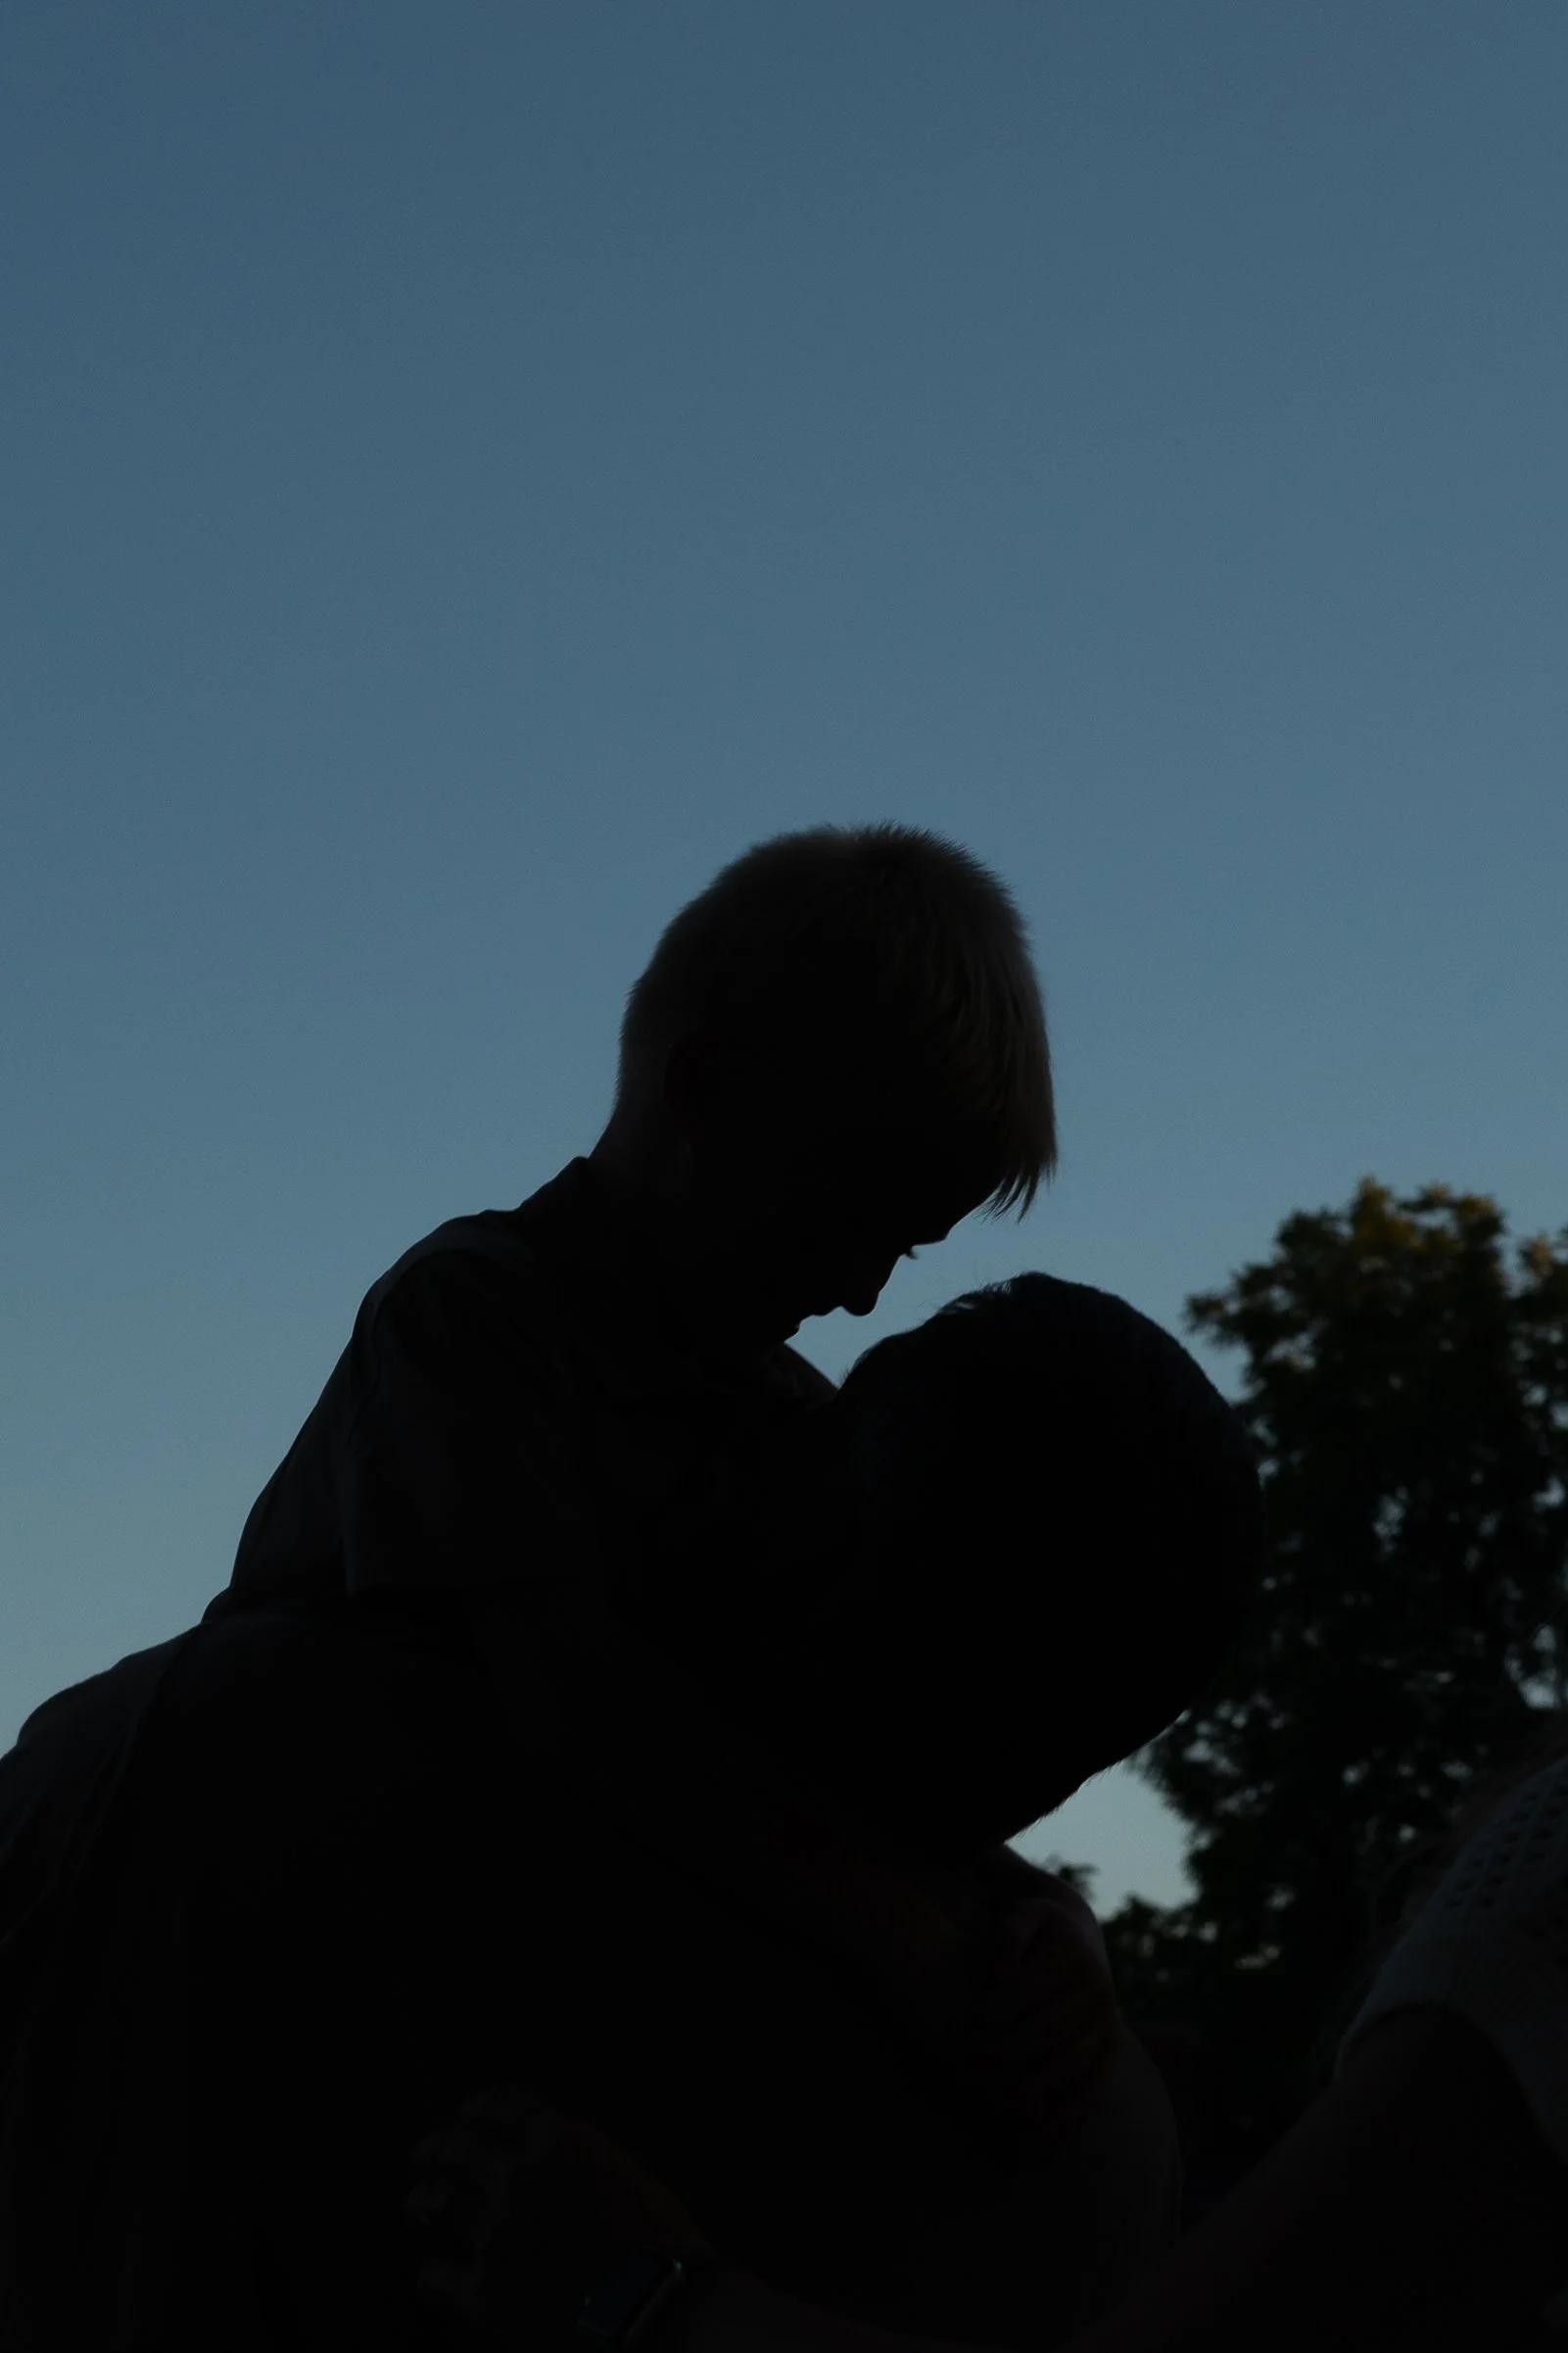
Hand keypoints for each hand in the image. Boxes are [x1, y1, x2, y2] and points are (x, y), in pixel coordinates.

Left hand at [406, 2085, 714, 2343]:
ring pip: (436, 2202)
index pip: (506, 2104)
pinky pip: (435, 2276)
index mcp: (564, 2141)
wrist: (657, 2316)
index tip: (472, 2114)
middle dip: (438, 2147)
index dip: (482, 2108)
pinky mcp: (482, 2291)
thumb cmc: (665, 2254)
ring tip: (417, 2206)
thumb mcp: (635, 2186)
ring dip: (424, 2201)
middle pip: (458, 2145)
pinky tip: (432, 2277)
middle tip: (425, 2153)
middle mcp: (521, 2174)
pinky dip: (431, 2275)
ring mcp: (496, 2231)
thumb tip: (571, 2178)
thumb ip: (590, 2171)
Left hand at [958, 1889, 1121, 2136]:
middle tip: (968, 2065)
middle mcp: (1096, 1989)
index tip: (963, 2025)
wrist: (1082, 1937)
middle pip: (1043, 2032)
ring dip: (1028, 2085)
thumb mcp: (1024, 1915)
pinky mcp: (1111, 2047)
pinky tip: (1039, 2127)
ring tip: (991, 2096)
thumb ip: (1008, 1935)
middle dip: (1001, 2052)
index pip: (1024, 1991)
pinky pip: (1092, 2083)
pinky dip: (1067, 2109)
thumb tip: (1002, 1974)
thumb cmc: (1039, 1929)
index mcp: (1071, 1955)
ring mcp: (1107, 2022)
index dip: (990, 2011)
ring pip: (1068, 2064)